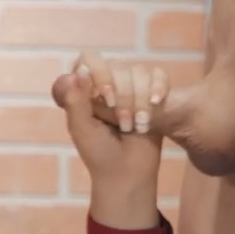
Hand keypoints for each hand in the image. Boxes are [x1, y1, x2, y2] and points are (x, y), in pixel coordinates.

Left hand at [52, 51, 168, 189]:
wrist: (128, 173)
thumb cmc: (99, 154)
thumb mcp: (81, 129)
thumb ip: (75, 101)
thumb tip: (79, 71)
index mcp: (86, 90)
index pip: (89, 60)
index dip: (100, 74)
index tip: (104, 99)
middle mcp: (108, 84)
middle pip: (117, 66)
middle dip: (122, 98)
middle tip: (122, 124)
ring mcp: (131, 88)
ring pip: (139, 72)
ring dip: (139, 102)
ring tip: (137, 126)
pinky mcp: (153, 94)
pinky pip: (158, 75)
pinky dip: (158, 89)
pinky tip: (156, 105)